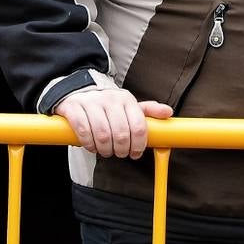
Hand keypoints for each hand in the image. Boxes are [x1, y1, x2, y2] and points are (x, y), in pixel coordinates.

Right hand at [54, 88, 173, 158]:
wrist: (79, 90)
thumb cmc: (108, 103)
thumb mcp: (129, 105)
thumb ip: (149, 111)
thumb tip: (169, 112)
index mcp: (127, 99)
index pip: (138, 126)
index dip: (138, 145)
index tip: (135, 153)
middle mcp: (110, 99)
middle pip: (121, 133)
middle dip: (121, 150)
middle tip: (119, 154)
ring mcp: (92, 103)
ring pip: (102, 134)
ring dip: (105, 149)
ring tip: (106, 151)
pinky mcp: (74, 108)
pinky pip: (84, 131)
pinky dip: (89, 144)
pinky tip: (91, 147)